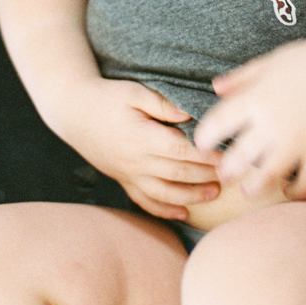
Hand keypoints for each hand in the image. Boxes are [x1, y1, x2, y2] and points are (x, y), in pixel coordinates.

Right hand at [70, 78, 222, 219]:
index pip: (181, 150)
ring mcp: (128, 174)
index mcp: (141, 137)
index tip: (229, 154)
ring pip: (164, 193)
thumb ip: (163, 103)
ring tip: (215, 193)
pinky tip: (183, 213)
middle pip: (178, 173)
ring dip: (191, 196)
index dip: (207, 155)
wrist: (72, 112)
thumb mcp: (133, 91)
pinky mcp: (123, 180)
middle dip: (207, 175)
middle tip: (233, 173)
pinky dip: (164, 210)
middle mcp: (136, 161)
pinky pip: (144, 201)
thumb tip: (190, 114)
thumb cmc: (106, 97)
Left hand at [194, 35, 305, 199]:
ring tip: (249, 189)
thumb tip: (216, 88)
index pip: (217, 124)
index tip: (203, 144)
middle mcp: (274, 124)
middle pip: (238, 158)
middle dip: (227, 169)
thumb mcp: (274, 61)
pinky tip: (289, 190)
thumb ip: (243, 77)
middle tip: (225, 172)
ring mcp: (299, 143)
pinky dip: (295, 193)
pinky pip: (305, 185)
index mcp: (258, 98)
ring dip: (253, 187)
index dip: (204, 137)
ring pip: (266, 179)